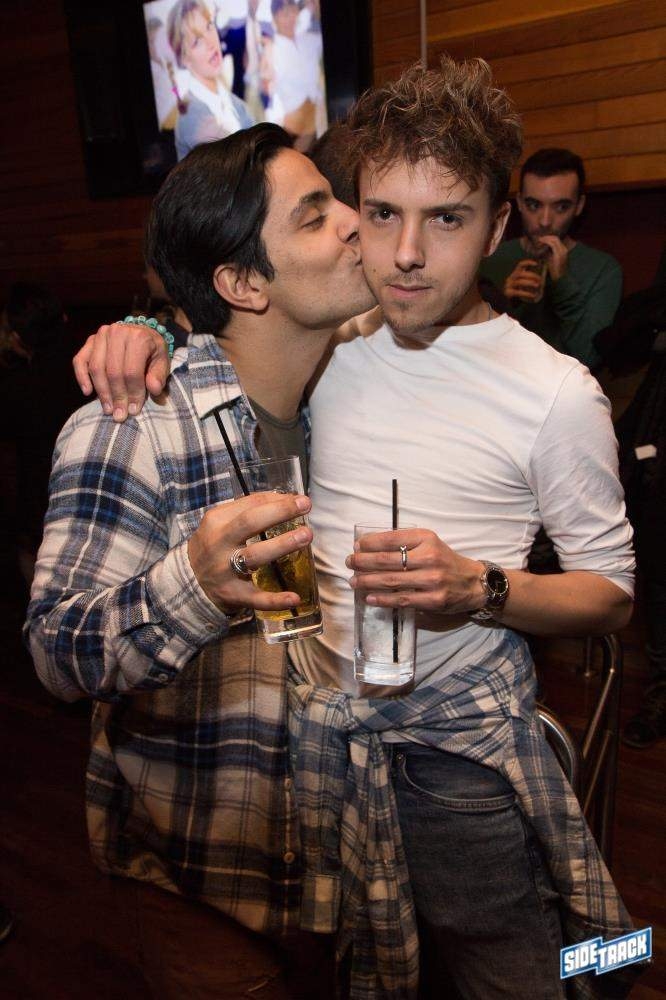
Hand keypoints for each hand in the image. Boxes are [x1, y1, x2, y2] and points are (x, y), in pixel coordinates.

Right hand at [73, 322, 170, 421]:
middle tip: (119, 415)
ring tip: (108, 409)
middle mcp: (117, 333)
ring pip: (96, 368)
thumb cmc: (152, 351)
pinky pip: (80, 360)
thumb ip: (158, 376)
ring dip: (101, 392)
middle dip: (117, 396)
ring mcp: (101, 335)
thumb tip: (154, 389)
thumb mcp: (162, 361)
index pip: (132, 371)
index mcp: (138, 338)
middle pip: (113, 371)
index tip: (133, 410)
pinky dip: (81, 376)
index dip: (133, 393)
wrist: (141, 332)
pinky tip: (87, 392)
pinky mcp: (90, 341)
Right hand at [188, 492, 312, 612]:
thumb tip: (284, 499)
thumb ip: (246, 511)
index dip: (277, 499)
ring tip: (306, 536)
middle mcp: (218, 544)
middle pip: (250, 523)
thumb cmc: (213, 546)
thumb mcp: (220, 524)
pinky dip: (275, 600)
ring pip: (255, 556)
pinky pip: (256, 598)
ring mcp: (224, 570)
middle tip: (305, 505)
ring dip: (282, 545)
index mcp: (216, 521)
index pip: (249, 504)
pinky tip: (294, 597)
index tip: (299, 498)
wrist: (187, 582)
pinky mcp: (233, 595)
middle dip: (280, 512)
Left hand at [345, 528, 484, 613]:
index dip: (370, 543)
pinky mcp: (432, 599)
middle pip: (387, 560)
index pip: (391, 539)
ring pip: (391, 581)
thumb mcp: (428, 543)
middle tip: (349, 563)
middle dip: (363, 562)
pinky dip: (382, 599)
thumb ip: (404, 543)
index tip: (357, 546)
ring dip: (368, 581)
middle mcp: (429, 557)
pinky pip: (401, 599)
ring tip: (353, 581)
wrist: (473, 582)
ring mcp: (431, 580)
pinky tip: (369, 597)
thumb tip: (368, 548)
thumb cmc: (444, 561)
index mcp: (426, 538)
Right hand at [503, 259, 543, 301]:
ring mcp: (508, 286)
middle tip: (540, 279)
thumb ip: (530, 279)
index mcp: (515, 274)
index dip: (528, 263)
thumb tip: (542, 277)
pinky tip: (533, 295)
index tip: (536, 264)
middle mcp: (510, 278)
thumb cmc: (521, 293)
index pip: (520, 265)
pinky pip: (518, 292)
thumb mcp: (525, 284)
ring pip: (519, 282)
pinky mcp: (508, 293)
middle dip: (531, 275)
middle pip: (520, 273)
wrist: (512, 304)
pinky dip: (527, 293)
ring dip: (530, 283)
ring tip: (537, 285)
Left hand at [536, 235, 568, 280]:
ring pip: (554, 239)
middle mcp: (564, 249)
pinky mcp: (558, 254)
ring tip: (539, 241)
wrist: (559, 280)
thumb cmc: (554, 272)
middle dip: (546, 237)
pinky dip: (546, 242)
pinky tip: (540, 244)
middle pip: (555, 238)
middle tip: (539, 239)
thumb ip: (548, 254)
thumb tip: (541, 249)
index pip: (556, 240)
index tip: (541, 240)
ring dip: (545, 238)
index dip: (548, 238)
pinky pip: (552, 244)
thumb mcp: (550, 260)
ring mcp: (562, 251)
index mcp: (563, 251)